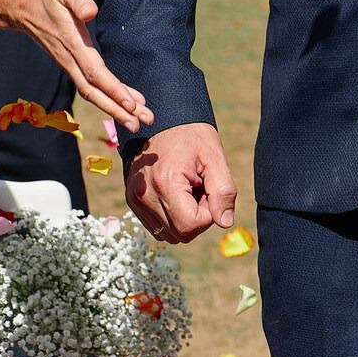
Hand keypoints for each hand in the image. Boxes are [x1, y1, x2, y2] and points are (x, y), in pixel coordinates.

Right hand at [0, 0, 153, 132]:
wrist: (21, 6)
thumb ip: (78, 0)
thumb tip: (91, 12)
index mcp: (72, 44)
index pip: (94, 72)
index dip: (113, 89)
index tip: (131, 104)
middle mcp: (70, 59)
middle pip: (95, 91)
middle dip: (118, 109)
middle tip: (143, 124)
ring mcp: (69, 63)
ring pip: (92, 92)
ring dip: (116, 108)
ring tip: (140, 120)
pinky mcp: (71, 63)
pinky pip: (90, 85)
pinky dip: (108, 96)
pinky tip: (126, 103)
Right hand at [127, 122, 235, 242]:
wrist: (165, 121)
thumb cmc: (193, 138)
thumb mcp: (215, 159)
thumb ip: (223, 191)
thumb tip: (225, 222)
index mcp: (165, 183)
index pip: (190, 225)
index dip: (208, 214)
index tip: (209, 190)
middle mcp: (144, 196)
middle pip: (180, 234)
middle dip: (197, 216)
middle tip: (200, 188)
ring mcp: (135, 200)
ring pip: (168, 234)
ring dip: (184, 218)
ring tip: (188, 190)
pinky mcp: (132, 202)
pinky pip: (157, 226)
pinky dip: (171, 216)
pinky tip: (176, 193)